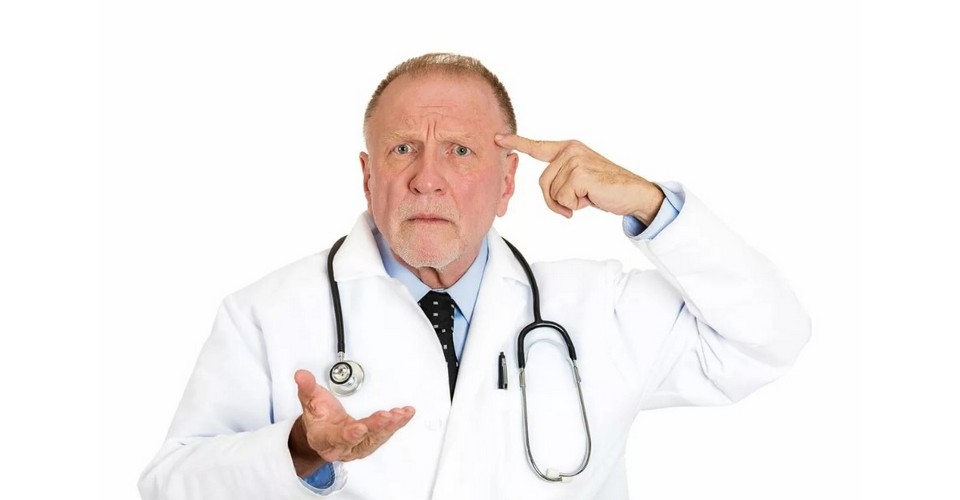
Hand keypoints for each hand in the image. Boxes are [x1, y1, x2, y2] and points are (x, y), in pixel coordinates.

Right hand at [288, 369, 414, 476]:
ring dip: (390, 427)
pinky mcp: (370, 442)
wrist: (323, 430)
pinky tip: (404, 415)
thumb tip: (301, 375)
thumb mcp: (309, 400)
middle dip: (375, 428)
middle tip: (387, 417)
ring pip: (376, 439)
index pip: (336, 438)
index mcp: (323, 438)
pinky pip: (384, 434)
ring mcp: (357, 446)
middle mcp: (341, 446)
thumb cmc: (317, 417)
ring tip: (400, 414)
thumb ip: (307, 388)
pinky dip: (396, 425)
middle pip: (360, 440)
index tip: (359, 428)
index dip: (348, 434)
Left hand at [495, 134, 664, 223]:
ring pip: (552, 192)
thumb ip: (561, 179)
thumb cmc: (606, 189)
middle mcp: (570, 150)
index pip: (538, 146)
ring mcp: (575, 160)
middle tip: (576, 203)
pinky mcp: (579, 173)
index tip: (498, 138)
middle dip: (555, 200)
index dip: (517, 143)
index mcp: (569, 148)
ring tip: (587, 197)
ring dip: (567, 204)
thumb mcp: (579, 180)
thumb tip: (548, 192)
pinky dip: (574, 206)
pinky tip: (591, 199)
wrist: (634, 194)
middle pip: (542, 182)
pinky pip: (562, 199)